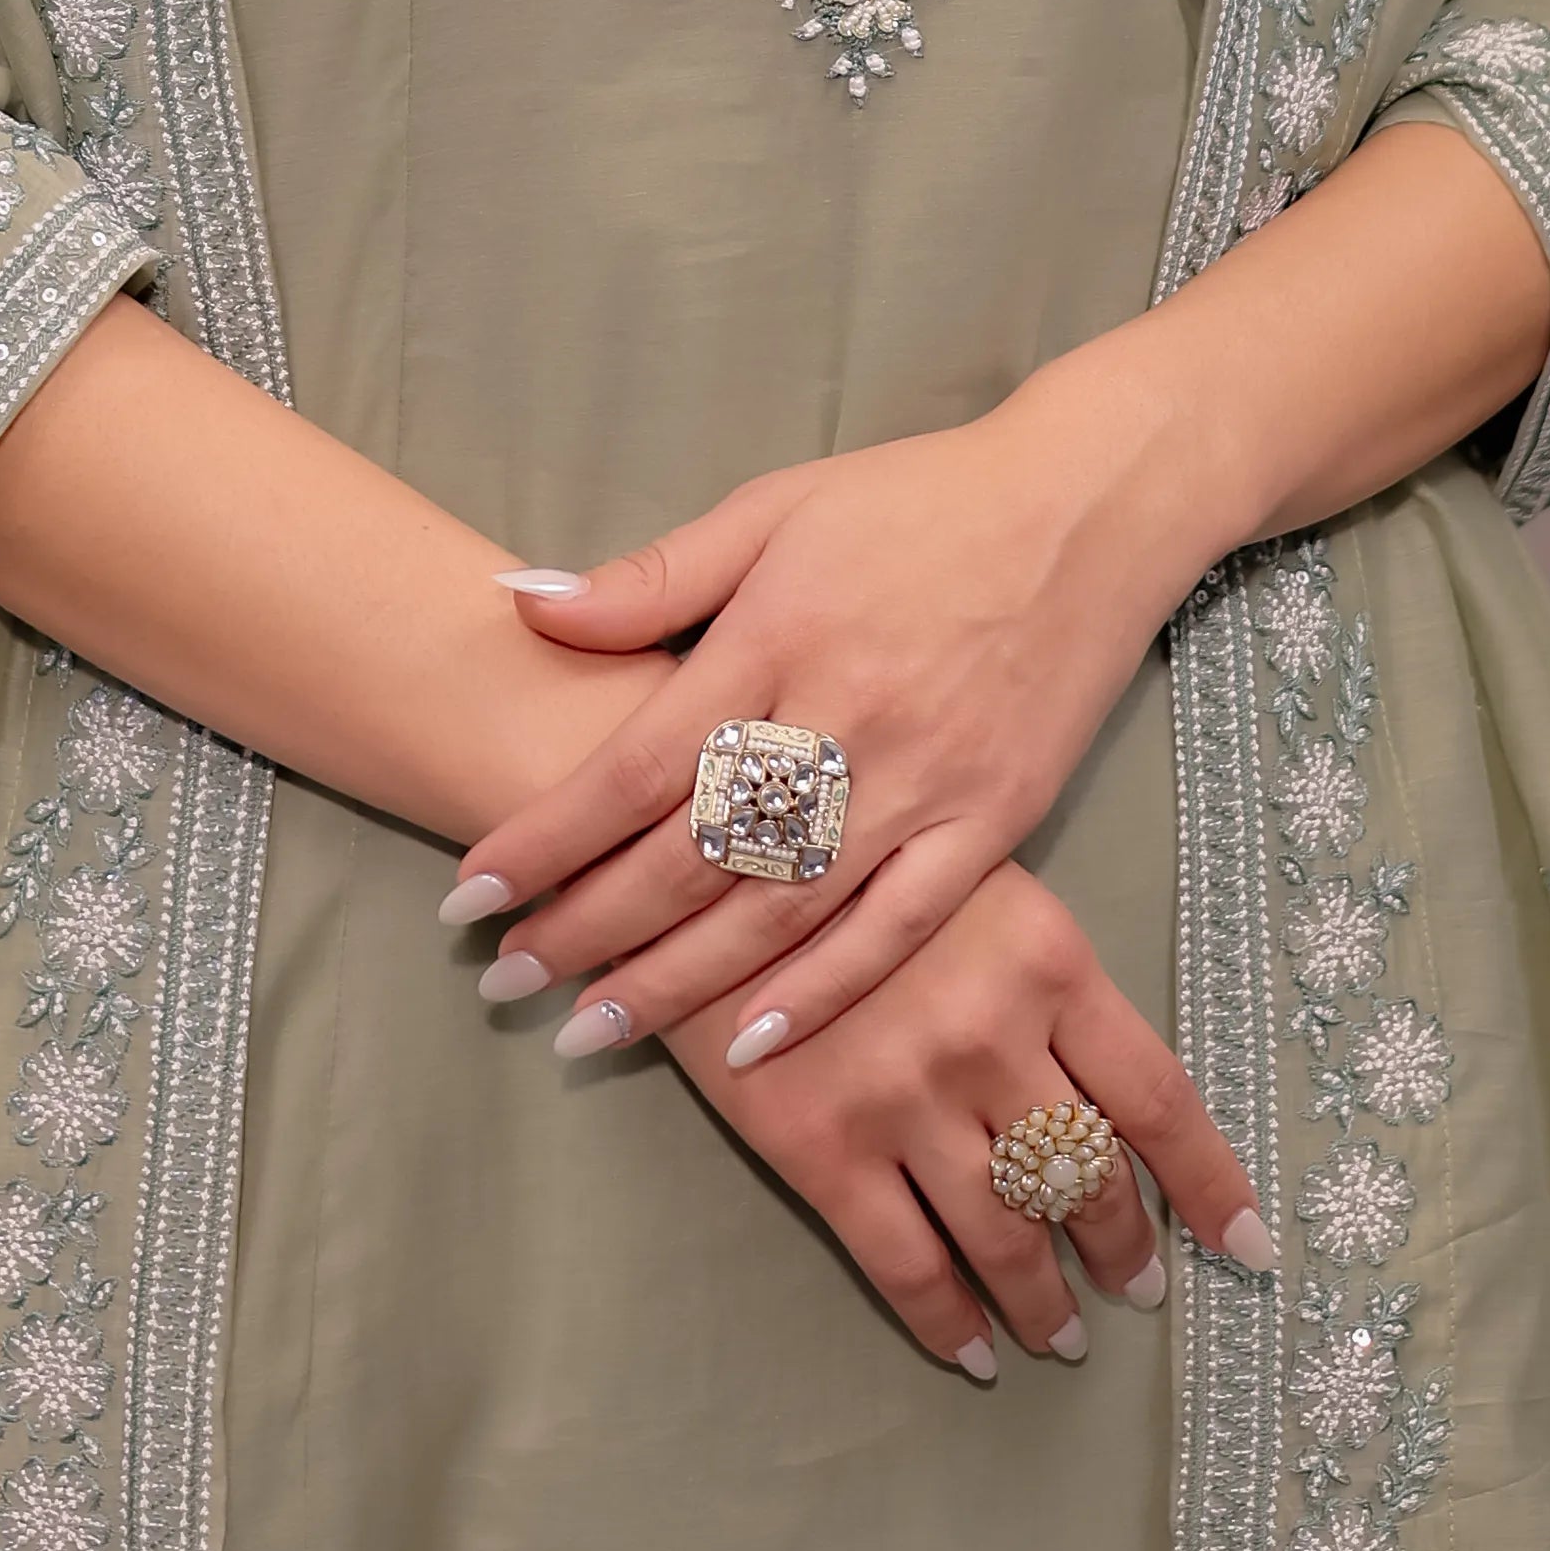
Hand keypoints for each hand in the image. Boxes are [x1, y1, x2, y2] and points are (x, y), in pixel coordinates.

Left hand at [444, 342, 1216, 1072]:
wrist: (1082, 507)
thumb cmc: (913, 502)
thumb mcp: (773, 507)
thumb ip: (651, 575)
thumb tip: (521, 602)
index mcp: (773, 638)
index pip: (633, 767)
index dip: (545, 839)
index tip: (467, 897)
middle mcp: (841, 720)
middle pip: (692, 854)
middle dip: (587, 927)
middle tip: (504, 983)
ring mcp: (921, 783)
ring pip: (779, 910)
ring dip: (678, 982)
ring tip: (592, 1029)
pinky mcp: (991, 825)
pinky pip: (896, 931)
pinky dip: (821, 995)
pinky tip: (750, 1048)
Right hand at [660, 856, 1271, 1373]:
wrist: (696, 841)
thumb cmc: (845, 847)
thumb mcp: (970, 878)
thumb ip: (1039, 978)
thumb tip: (1106, 1099)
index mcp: (1046, 960)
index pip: (1160, 1100)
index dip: (1211, 1186)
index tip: (1249, 1250)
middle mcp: (991, 1036)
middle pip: (1088, 1178)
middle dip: (1122, 1248)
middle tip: (1138, 1286)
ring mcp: (906, 1098)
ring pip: (1006, 1236)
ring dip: (1045, 1301)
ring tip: (1061, 1335)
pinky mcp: (820, 1146)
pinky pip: (906, 1265)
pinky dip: (950, 1323)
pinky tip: (974, 1351)